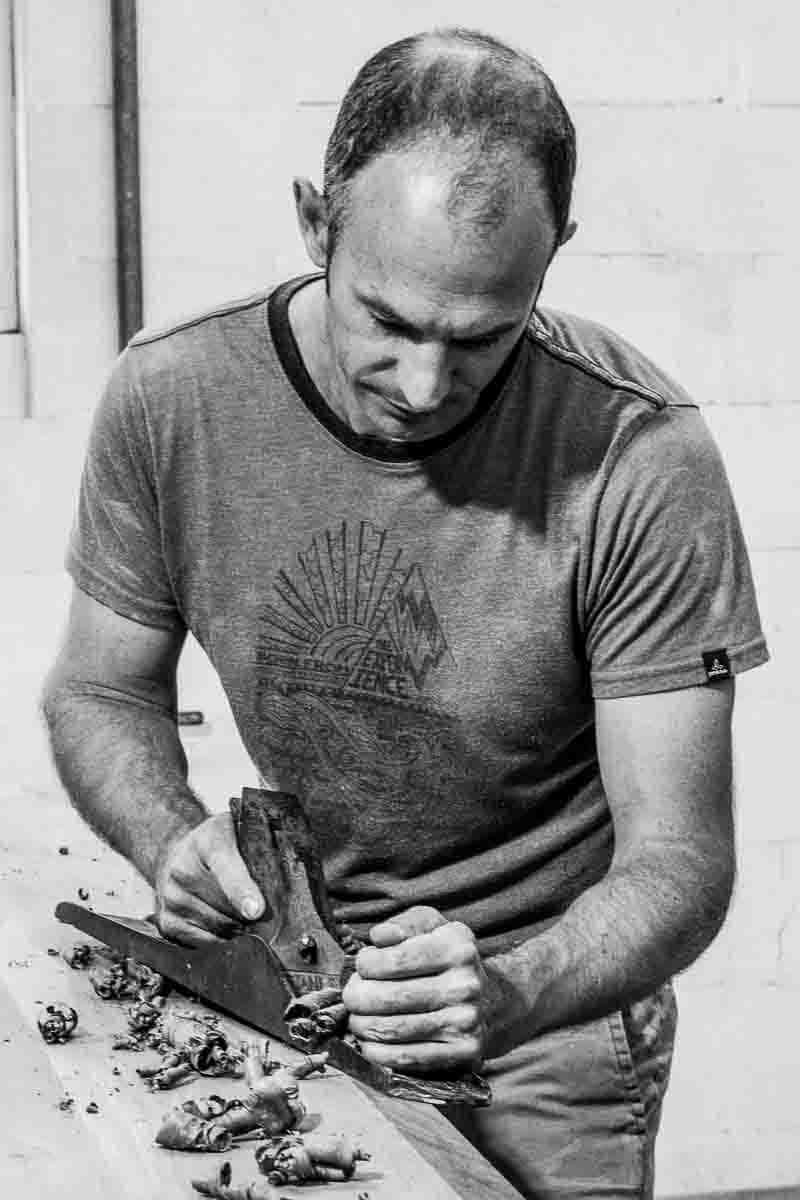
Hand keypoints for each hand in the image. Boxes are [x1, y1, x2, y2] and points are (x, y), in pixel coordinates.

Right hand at [153, 812, 264, 945]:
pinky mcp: (166, 922)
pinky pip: (204, 943)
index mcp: (207, 841)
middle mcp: (182, 869)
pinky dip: (223, 940)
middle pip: (226, 907)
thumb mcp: (243, 832)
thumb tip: (294, 874)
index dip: (241, 890)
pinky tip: (231, 926)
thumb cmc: (223, 844)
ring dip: (241, 929)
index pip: (226, 867)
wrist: (181, 855)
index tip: (257, 910)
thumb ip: (264, 846)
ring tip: (251, 918)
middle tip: (271, 914)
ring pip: (219, 928)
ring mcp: (171, 898)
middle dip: (254, 915)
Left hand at [341, 906, 487, 1074]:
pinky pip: (408, 1058)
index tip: (361, 966)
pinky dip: (379, 1053)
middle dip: (358, 997)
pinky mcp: (464, 1052)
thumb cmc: (445, 957)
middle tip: (351, 997)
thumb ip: (403, 924)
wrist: (491, 999)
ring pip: (394, 1029)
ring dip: (363, 1026)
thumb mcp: (432, 926)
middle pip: (390, 997)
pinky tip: (370, 1043)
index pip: (395, 958)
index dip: (366, 964)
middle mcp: (466, 984)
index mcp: (457, 947)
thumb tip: (379, 937)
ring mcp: (467, 1021)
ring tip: (357, 1018)